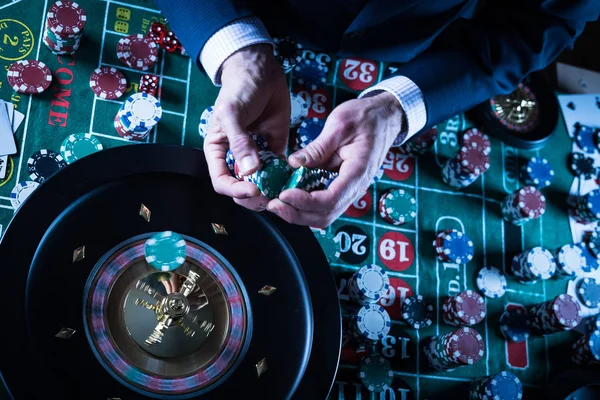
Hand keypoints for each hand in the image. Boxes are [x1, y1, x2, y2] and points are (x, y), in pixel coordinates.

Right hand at [203, 44, 289, 211]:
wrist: (261, 70)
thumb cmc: (239, 88)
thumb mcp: (232, 113)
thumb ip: (239, 142)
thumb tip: (249, 170)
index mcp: (219, 151)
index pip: (222, 181)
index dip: (235, 190)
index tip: (254, 190)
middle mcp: (237, 156)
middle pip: (242, 187)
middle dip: (254, 197)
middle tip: (270, 198)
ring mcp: (257, 154)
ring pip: (262, 183)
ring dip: (272, 190)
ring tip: (283, 193)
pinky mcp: (276, 148)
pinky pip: (280, 169)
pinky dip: (286, 176)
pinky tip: (294, 178)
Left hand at [267, 92, 403, 226]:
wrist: (385, 117)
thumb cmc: (366, 117)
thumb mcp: (340, 125)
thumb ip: (317, 148)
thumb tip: (294, 163)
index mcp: (357, 172)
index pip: (331, 199)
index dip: (305, 202)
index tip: (284, 194)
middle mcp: (355, 187)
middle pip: (326, 215)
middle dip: (297, 214)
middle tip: (273, 204)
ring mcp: (349, 189)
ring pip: (324, 214)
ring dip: (299, 213)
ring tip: (276, 203)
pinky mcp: (342, 186)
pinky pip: (323, 204)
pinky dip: (304, 205)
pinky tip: (288, 196)